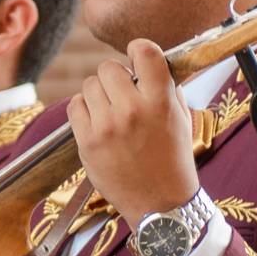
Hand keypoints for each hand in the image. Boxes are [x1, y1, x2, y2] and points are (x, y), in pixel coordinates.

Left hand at [66, 38, 201, 229]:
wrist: (160, 206)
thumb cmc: (173, 161)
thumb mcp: (181, 119)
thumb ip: (167, 87)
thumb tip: (150, 61)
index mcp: (160, 102)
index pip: (145, 52)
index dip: (138, 49)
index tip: (136, 57)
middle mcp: (132, 111)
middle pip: (109, 67)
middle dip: (116, 77)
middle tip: (124, 93)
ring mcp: (107, 127)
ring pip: (89, 85)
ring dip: (99, 93)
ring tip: (111, 111)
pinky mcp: (87, 142)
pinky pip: (74, 106)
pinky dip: (84, 109)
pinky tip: (98, 121)